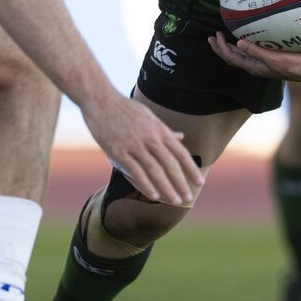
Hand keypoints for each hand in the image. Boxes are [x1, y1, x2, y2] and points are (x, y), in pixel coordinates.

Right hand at [80, 93, 199, 205]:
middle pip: (170, 164)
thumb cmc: (125, 109)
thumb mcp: (149, 116)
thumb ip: (164, 130)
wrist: (100, 100)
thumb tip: (180, 137)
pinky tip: (154, 195)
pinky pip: (135, 171)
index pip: (180, 153)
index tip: (200, 182)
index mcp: (159, 130)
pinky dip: (146, 185)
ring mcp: (134, 145)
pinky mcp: (118, 152)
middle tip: (188, 198)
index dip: (191, 169)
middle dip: (181, 183)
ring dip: (167, 188)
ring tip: (174, 201)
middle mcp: (150, 138)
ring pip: (155, 170)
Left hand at [208, 31, 300, 83]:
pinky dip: (242, 44)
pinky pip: (250, 51)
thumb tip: (238, 42)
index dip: (221, 48)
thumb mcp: (274, 58)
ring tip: (222, 37)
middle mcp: (255, 65)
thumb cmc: (293, 65)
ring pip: (241, 54)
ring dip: (230, 46)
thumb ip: (256, 51)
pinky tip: (243, 38)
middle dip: (221, 47)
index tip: (215, 36)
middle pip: (232, 57)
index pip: (231, 58)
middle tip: (212, 37)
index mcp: (254, 67)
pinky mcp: (269, 57)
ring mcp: (262, 62)